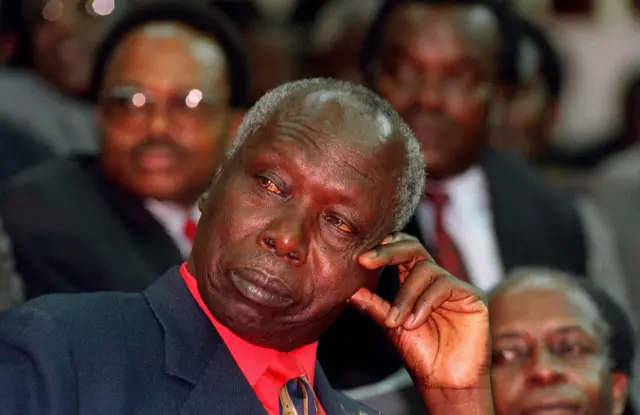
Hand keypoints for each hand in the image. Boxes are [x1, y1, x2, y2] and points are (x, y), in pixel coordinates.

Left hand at [350, 233, 489, 389]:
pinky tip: (414, 322)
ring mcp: (454, 286)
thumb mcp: (391, 327)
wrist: (444, 381)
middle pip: (414, 248)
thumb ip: (375, 306)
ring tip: (397, 322)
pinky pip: (444, 285)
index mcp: (415, 282)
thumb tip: (351, 291)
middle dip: (389, 252)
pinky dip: (424, 303)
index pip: (401, 252)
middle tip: (367, 261)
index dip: (384, 248)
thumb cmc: (420, 354)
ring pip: (425, 269)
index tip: (361, 258)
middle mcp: (435, 279)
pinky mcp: (472, 296)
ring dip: (405, 296)